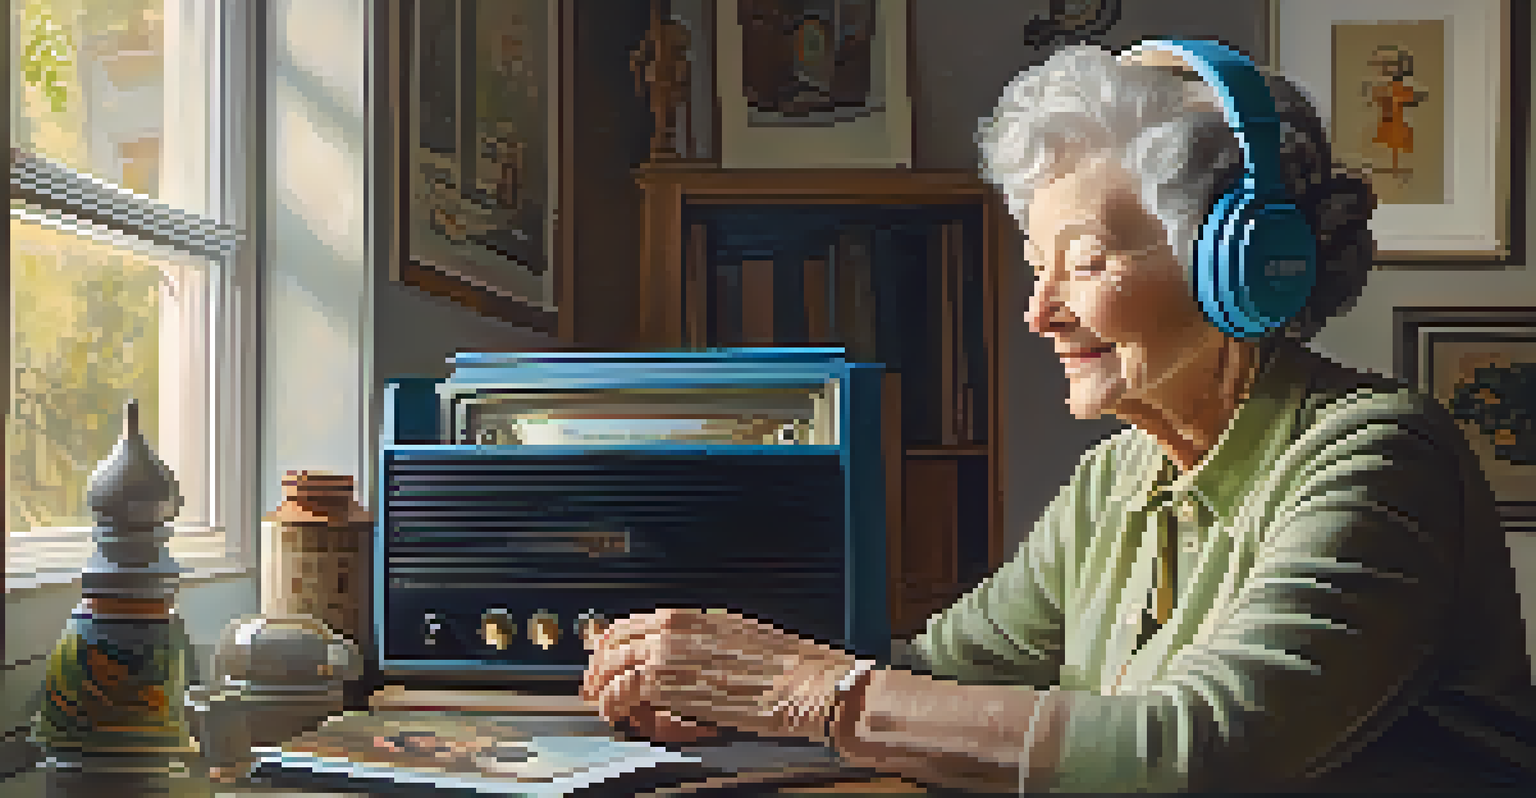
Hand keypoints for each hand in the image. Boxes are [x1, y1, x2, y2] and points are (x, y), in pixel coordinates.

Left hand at [581, 608, 855, 744]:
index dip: (615, 639)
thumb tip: (691, 659)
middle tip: (592, 681)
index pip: (638, 621)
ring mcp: (673, 655)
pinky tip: (613, 711)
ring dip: (602, 683)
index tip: (606, 652)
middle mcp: (680, 630)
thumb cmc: (790, 669)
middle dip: (600, 663)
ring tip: (600, 701)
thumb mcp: (745, 641)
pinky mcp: (671, 685)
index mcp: (699, 617)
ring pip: (615, 663)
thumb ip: (711, 645)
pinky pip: (624, 690)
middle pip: (619, 640)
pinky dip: (612, 702)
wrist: (806, 684)